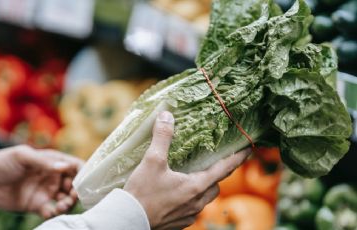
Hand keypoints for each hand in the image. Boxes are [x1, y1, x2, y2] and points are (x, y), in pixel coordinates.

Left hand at [0, 145, 83, 218]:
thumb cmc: (2, 162)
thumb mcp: (23, 156)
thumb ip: (44, 162)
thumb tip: (64, 167)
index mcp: (51, 161)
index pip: (74, 165)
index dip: (83, 172)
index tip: (86, 181)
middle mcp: (52, 176)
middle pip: (74, 184)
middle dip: (77, 191)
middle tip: (72, 197)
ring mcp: (45, 191)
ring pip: (66, 199)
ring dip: (68, 203)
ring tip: (61, 206)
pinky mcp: (37, 205)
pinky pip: (52, 211)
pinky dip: (56, 213)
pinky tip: (50, 212)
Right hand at [124, 111, 250, 229]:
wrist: (128, 220)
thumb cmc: (142, 192)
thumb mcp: (152, 161)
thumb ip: (162, 137)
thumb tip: (166, 116)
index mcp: (196, 186)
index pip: (224, 169)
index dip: (237, 159)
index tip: (248, 150)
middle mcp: (196, 203)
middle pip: (215, 186)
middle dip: (217, 175)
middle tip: (214, 163)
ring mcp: (188, 215)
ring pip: (204, 199)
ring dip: (203, 188)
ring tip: (192, 178)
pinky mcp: (178, 223)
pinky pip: (191, 209)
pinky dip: (190, 199)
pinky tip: (176, 194)